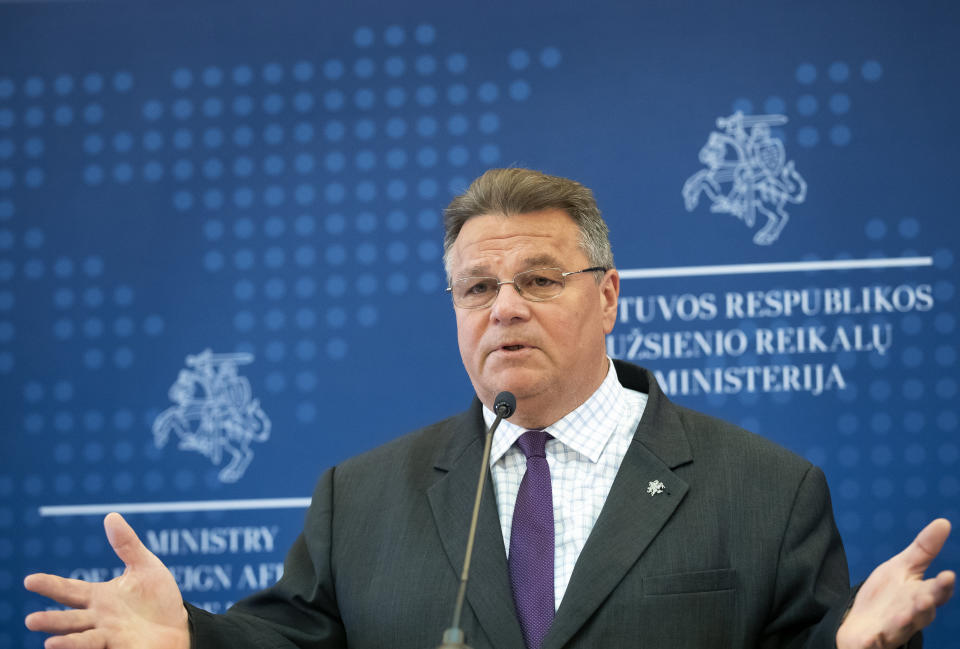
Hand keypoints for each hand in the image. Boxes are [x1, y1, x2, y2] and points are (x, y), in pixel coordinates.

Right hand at [24, 512, 189, 648]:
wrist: (179, 625)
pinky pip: (96, 646)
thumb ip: (127, 544)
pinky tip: (62, 645)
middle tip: (30, 620)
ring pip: (80, 636)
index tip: (29, 580)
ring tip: (47, 641)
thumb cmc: (159, 598)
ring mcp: (107, 633)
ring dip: (64, 640)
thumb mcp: (144, 566)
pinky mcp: (117, 645)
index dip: (50, 585)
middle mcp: (98, 617)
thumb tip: (111, 515)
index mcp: (100, 596)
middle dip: (50, 619)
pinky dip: (79, 646)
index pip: (69, 589)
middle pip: (69, 617)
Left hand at [836, 518, 954, 648]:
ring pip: (902, 627)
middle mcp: (911, 615)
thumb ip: (924, 549)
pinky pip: (874, 642)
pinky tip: (868, 639)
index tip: (947, 575)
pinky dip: (873, 641)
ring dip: (904, 622)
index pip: (935, 592)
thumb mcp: (902, 568)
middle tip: (927, 599)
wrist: (862, 624)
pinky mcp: (874, 640)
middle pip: (922, 612)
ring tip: (903, 616)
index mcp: (920, 597)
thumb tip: (944, 522)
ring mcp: (893, 629)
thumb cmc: (887, 596)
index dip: (941, 586)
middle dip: (926, 606)